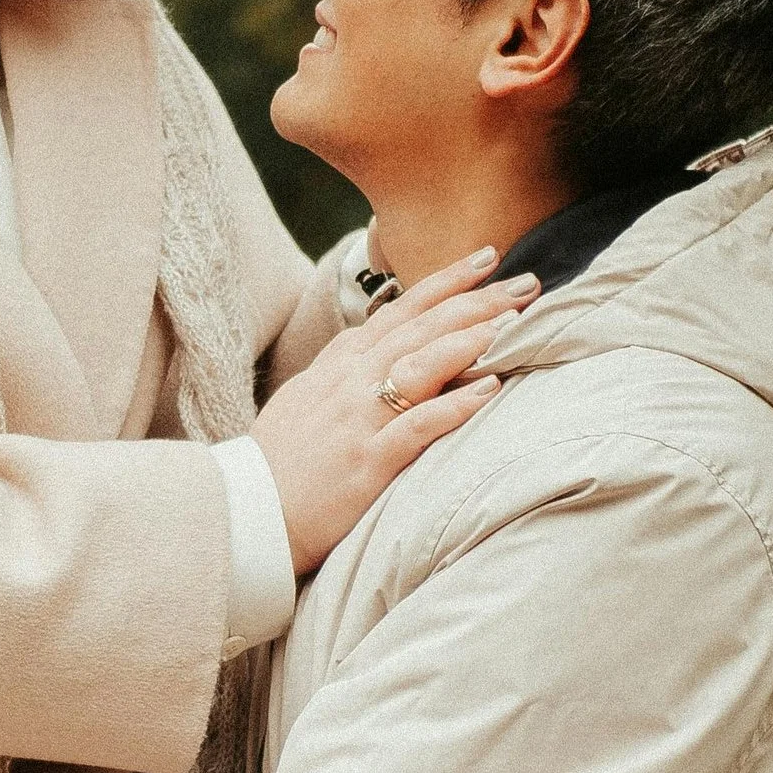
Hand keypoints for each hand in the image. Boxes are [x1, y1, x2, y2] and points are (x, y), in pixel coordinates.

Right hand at [251, 246, 531, 572]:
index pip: (399, 311)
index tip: (486, 258)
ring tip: (514, 323)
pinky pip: (416, 426)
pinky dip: (454, 406)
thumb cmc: (278, 463)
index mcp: (338, 365)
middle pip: (420, 328)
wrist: (245, 514)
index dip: (445, 282)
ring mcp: (358, 419)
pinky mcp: (366, 461)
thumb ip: (343, 371)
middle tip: (527, 282)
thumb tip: (374, 348)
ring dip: (469, 340)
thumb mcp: (306, 400)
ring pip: (419, 365)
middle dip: (476, 301)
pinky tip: (490, 391)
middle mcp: (350, 382)